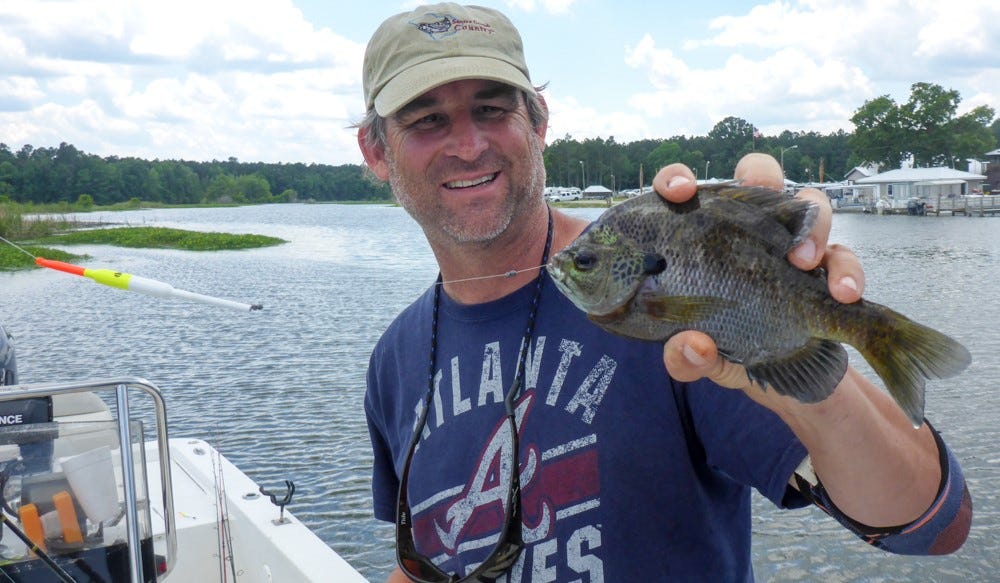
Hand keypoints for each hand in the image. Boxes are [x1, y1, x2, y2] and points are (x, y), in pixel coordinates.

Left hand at [651, 153, 864, 388]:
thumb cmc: (722, 349)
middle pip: (759, 176)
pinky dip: (847, 273)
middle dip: (763, 178)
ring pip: (811, 205)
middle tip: (760, 201)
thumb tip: (692, 347)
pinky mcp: (825, 269)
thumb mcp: (697, 361)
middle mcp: (748, 229)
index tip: (680, 192)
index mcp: (700, 237)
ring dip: (812, 227)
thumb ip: (684, 359)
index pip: (684, 191)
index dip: (677, 179)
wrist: (773, 377)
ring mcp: (790, 244)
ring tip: (803, 263)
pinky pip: (843, 257)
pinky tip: (843, 295)